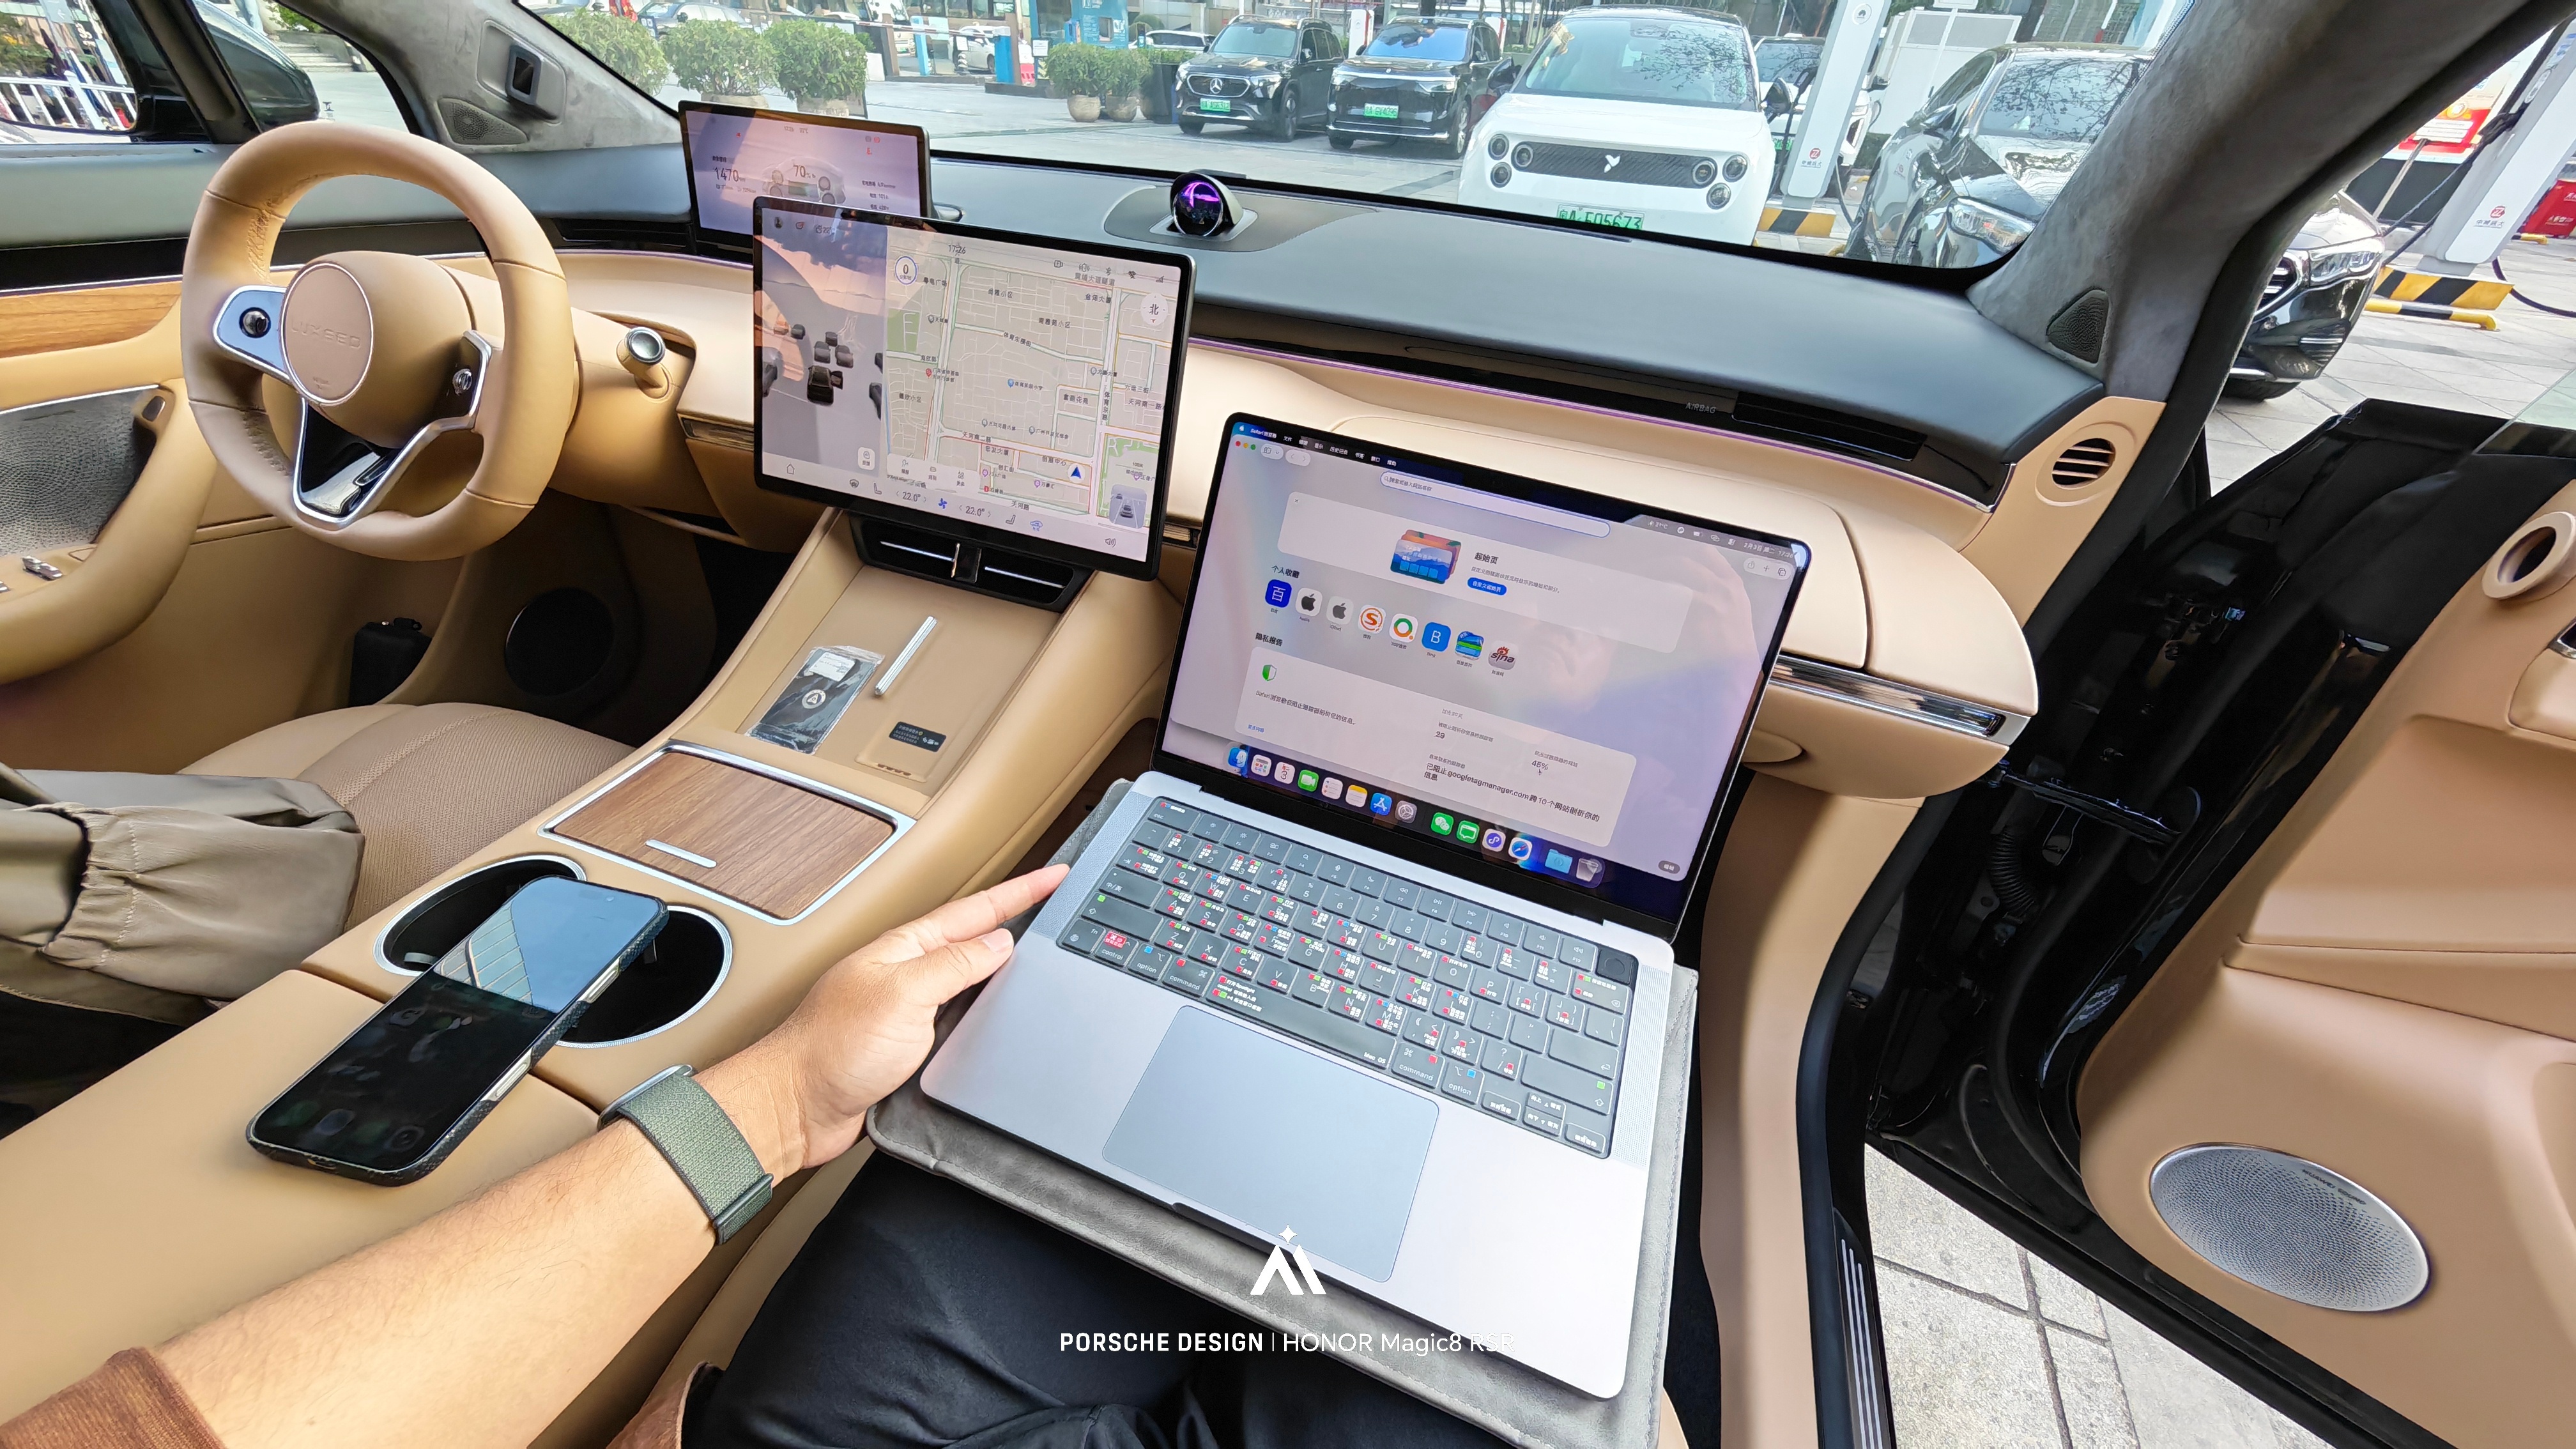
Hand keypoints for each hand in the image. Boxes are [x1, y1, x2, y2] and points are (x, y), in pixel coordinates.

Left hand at [701, 862, 1067, 1175]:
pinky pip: (956, 1015)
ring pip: (966, 976)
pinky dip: (983, 1006)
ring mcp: (906, 1008)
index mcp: (905, 949)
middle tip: (1053, 899)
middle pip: (972, 937)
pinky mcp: (907, 1044)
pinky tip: (994, 1011)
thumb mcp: (903, 995)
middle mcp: (906, 973)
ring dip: (1000, 960)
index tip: (1055, 875)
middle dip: (1014, 915)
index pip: (975, 911)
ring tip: (1036, 945)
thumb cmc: (830, 1051)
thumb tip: (998, 944)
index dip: (1019, 892)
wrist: (795, 1108)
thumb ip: (953, 965)